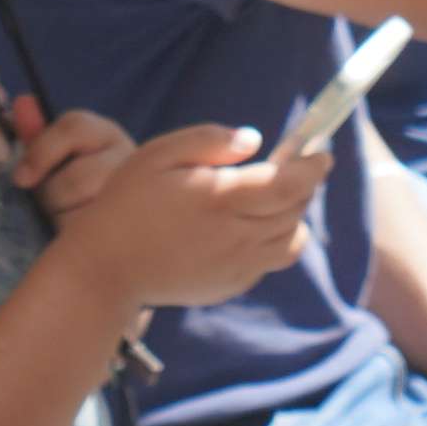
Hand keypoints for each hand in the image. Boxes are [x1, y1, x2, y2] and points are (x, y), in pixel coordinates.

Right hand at [35, 114, 333, 314]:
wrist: (105, 269)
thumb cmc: (126, 203)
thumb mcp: (158, 156)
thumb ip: (209, 142)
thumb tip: (254, 140)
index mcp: (222, 200)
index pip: (291, 183)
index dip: (314, 167)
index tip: (321, 153)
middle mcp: (239, 236)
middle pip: (296, 209)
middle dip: (302, 186)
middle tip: (290, 169)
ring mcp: (238, 266)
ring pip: (292, 240)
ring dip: (292, 216)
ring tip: (271, 199)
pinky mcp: (232, 285)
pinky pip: (269, 261)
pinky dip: (272, 241)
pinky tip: (244, 228)